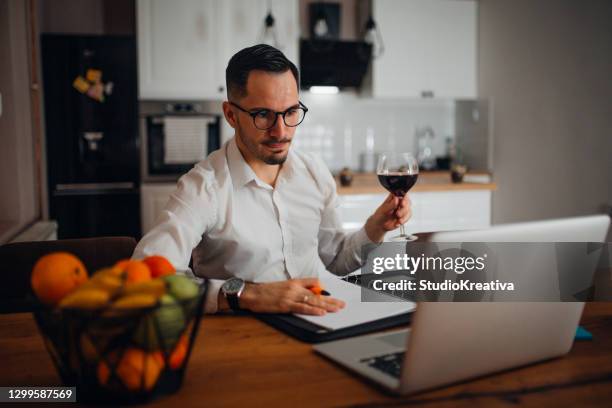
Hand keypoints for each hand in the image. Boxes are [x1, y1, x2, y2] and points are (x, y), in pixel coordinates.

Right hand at [223, 278, 345, 314]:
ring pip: (313, 301)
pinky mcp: (286, 305)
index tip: (332, 294)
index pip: (313, 282)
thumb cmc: (265, 291)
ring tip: (337, 309)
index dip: (323, 289)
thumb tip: (307, 294)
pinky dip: (313, 310)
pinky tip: (322, 312)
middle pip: (317, 294)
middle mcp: (295, 287)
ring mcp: (291, 296)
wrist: (251, 293)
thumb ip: (295, 289)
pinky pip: (302, 308)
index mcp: (294, 282)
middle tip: (342, 304)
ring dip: (327, 305)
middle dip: (330, 300)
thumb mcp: (282, 286)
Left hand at [364, 193, 411, 242]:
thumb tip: (396, 198)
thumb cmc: (380, 215)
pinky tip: (397, 223)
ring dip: (404, 216)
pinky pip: (408, 216)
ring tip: (398, 220)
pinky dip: (404, 220)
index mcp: (393, 197)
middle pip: (407, 202)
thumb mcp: (384, 210)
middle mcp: (399, 201)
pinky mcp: (404, 215)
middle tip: (398, 214)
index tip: (402, 203)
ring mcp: (402, 208)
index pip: (402, 194)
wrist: (380, 225)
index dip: (404, 198)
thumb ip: (391, 205)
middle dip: (404, 209)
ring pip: (408, 210)